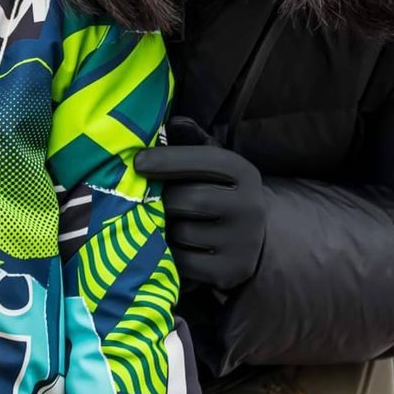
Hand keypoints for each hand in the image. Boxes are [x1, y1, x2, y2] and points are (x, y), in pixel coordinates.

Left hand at [134, 120, 265, 290]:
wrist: (256, 238)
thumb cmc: (221, 192)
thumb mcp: (214, 164)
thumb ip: (193, 141)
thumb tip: (173, 121)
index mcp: (245, 173)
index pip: (204, 161)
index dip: (167, 160)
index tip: (137, 162)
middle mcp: (249, 207)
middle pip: (186, 199)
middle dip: (160, 198)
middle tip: (143, 198)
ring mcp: (242, 243)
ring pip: (180, 232)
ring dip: (162, 227)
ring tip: (159, 221)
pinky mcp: (229, 273)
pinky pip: (181, 262)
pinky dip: (168, 254)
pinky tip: (169, 245)